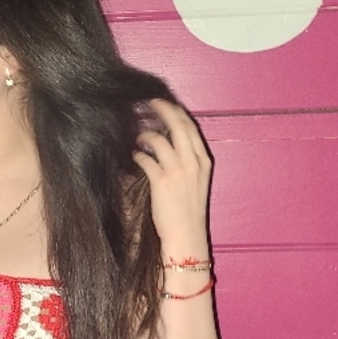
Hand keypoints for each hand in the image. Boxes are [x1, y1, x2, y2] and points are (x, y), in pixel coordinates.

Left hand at [132, 99, 211, 255]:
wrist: (187, 236)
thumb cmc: (188, 211)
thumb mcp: (195, 181)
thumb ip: (186, 161)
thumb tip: (167, 142)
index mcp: (203, 161)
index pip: (190, 127)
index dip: (176, 112)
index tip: (165, 103)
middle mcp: (193, 162)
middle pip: (178, 125)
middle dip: (163, 109)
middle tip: (149, 102)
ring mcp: (178, 171)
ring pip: (160, 139)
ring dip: (146, 134)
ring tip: (138, 136)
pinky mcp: (161, 182)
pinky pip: (146, 159)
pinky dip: (138, 154)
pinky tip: (134, 156)